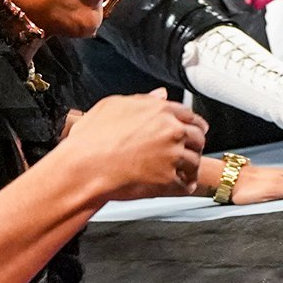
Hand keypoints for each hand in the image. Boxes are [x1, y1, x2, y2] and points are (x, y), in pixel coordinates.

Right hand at [67, 89, 207, 199]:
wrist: (84, 168)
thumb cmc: (90, 140)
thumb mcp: (112, 106)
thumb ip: (142, 99)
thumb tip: (158, 95)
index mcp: (158, 111)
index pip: (189, 115)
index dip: (194, 124)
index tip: (196, 130)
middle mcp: (170, 131)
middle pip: (197, 137)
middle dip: (195, 145)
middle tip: (191, 151)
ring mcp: (171, 155)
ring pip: (194, 162)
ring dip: (190, 167)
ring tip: (185, 172)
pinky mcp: (167, 179)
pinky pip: (185, 185)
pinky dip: (184, 187)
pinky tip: (181, 187)